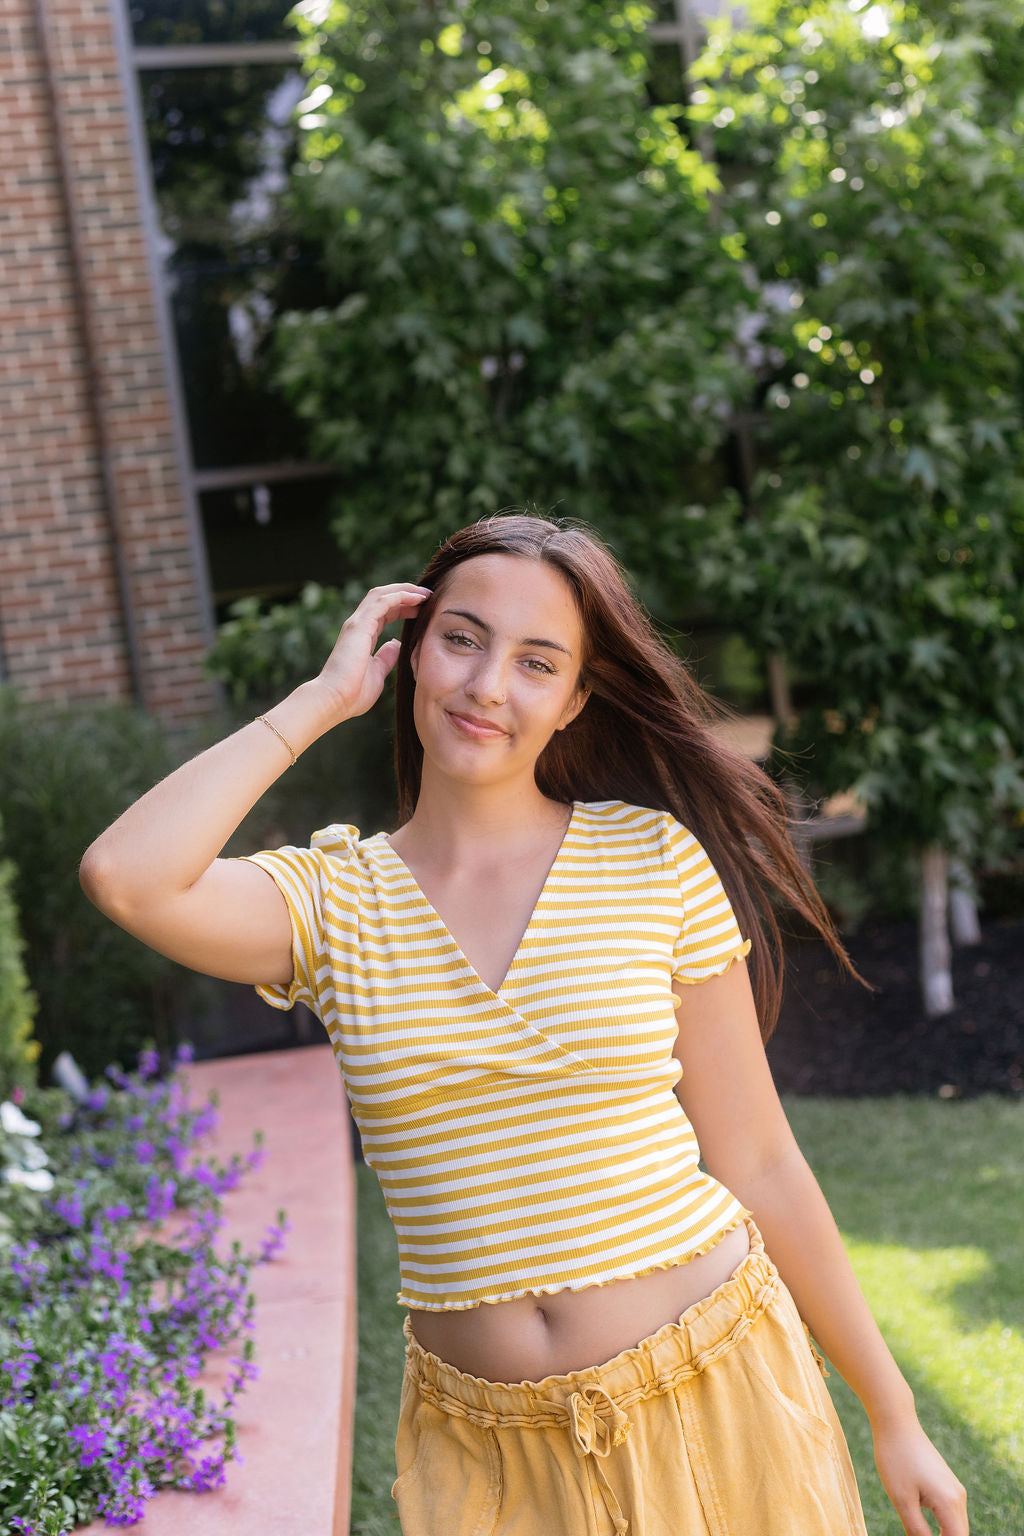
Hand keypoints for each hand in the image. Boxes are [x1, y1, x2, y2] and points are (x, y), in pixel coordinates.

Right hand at [316, 582, 431, 720]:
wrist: (335, 700)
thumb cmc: (353, 694)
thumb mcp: (378, 673)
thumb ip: (386, 657)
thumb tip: (396, 644)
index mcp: (363, 636)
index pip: (385, 612)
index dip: (404, 607)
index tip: (423, 609)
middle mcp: (358, 625)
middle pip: (384, 598)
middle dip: (406, 593)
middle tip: (429, 595)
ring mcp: (357, 623)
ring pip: (382, 594)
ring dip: (405, 590)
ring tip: (426, 593)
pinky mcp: (360, 625)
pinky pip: (383, 602)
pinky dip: (401, 596)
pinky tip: (418, 598)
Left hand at [873, 1416, 968, 1535]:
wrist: (896, 1423)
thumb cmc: (895, 1458)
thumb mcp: (901, 1499)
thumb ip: (916, 1530)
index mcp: (950, 1502)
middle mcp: (958, 1496)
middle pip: (959, 1535)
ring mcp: (954, 1488)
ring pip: (955, 1525)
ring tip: (919, 1533)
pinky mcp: (946, 1482)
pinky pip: (950, 1512)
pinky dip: (942, 1525)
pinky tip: (924, 1527)